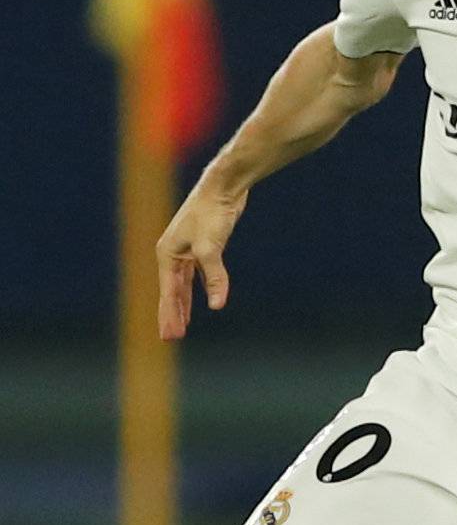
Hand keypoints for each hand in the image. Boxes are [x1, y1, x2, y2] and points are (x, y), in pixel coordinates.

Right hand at [157, 180, 246, 340]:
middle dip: (172, 314)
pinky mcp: (202, 245)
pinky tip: (200, 298)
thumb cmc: (212, 213)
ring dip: (183, 304)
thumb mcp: (211, 247)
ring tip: (181, 325)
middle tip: (172, 337)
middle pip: (172, 291)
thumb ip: (214, 277)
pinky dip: (196, 288)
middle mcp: (172, 253)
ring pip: (182, 284)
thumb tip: (217, 305)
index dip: (170, 315)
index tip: (170, 337)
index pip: (169, 293)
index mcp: (167, 254)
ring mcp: (186, 249)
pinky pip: (195, 274)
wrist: (222, 187)